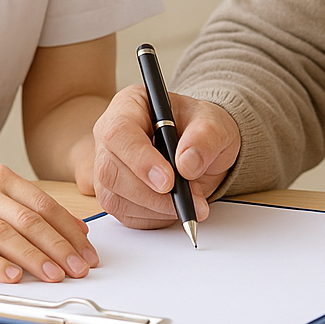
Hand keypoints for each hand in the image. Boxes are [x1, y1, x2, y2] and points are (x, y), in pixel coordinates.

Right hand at [0, 164, 98, 282]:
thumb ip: (31, 211)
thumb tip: (77, 231)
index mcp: (0, 178)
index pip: (43, 204)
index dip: (69, 230)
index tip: (88, 252)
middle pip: (28, 220)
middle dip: (59, 246)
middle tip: (78, 268)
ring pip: (5, 235)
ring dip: (34, 258)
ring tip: (55, 275)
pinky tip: (13, 277)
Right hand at [91, 84, 240, 228]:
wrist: (202, 150)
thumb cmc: (202, 129)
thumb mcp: (215, 123)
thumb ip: (205, 137)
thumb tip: (187, 163)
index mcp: (129, 105)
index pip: (120, 133)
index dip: (140, 160)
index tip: (168, 181)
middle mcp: (110, 136)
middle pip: (111, 170)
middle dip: (150, 194)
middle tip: (187, 200)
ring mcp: (109, 166)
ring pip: (114, 198)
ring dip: (155, 209)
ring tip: (189, 202)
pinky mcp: (115, 194)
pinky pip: (124, 215)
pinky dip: (153, 218)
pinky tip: (174, 208)